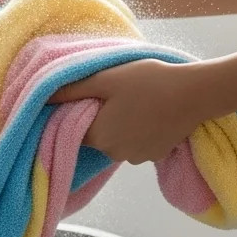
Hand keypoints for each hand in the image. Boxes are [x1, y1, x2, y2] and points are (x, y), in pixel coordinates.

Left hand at [51, 59, 214, 163]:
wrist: (195, 94)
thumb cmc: (148, 82)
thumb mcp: (105, 79)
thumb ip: (72, 90)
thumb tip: (42, 98)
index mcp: (98, 137)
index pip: (73, 130)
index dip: (76, 112)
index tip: (87, 96)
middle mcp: (114, 153)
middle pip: (96, 136)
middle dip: (100, 117)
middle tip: (115, 93)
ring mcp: (136, 158)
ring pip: (116, 140)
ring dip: (120, 124)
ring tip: (134, 101)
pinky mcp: (155, 155)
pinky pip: (136, 143)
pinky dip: (138, 130)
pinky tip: (148, 111)